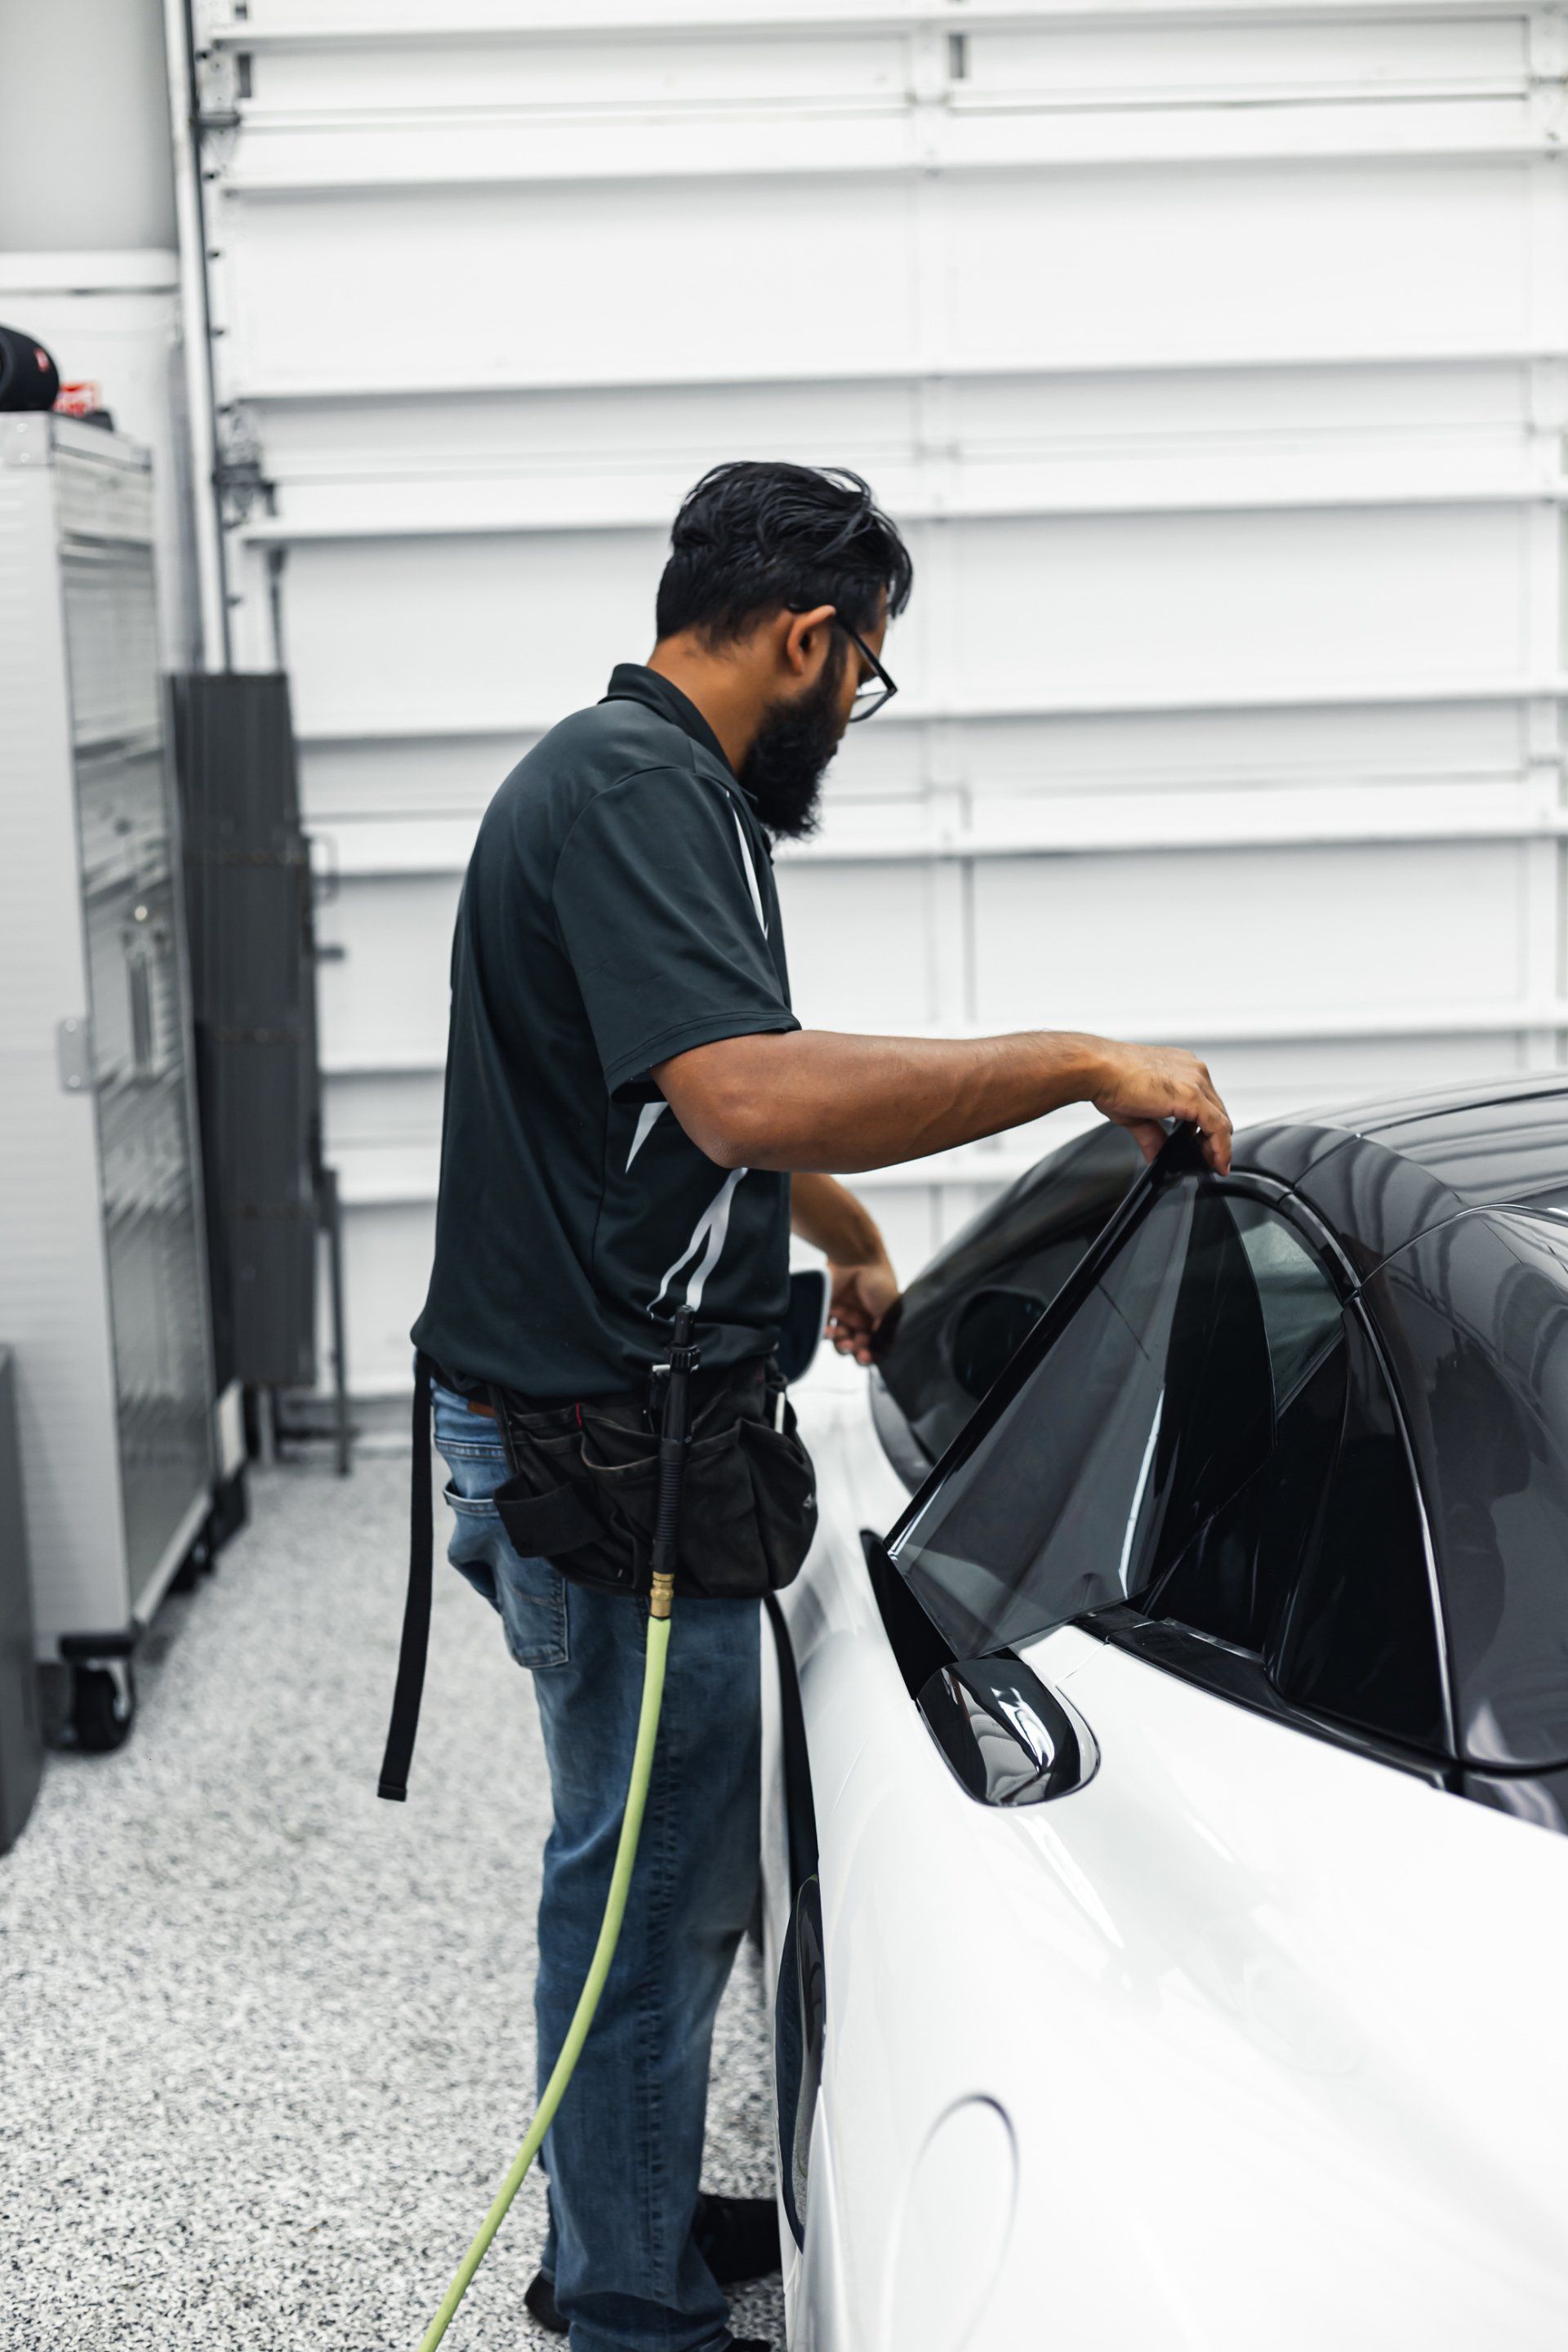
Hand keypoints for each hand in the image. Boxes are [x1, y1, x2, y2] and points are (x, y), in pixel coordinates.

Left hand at [826, 1255, 899, 1365]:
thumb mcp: (891, 1308)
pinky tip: (829, 1332)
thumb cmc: (878, 1281)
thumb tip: (883, 1352)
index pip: (875, 1347)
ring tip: (843, 1339)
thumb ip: (887, 1331)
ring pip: (840, 1341)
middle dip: (856, 1351)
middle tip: (856, 1348)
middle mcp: (861, 1320)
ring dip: (841, 1345)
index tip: (866, 1357)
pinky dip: (825, 1335)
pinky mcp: (827, 1309)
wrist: (855, 1257)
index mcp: (879, 1321)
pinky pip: (824, 1329)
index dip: (870, 1355)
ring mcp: (843, 1316)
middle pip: (857, 1346)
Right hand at [1087, 1039, 1232, 1172]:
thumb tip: (1156, 1156)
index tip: (1206, 1146)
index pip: (1206, 1101)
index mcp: (1182, 1068)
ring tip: (1215, 1164)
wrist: (1098, 1069)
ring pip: (1221, 1119)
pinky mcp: (1193, 1096)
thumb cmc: (1110, 1078)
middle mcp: (1193, 1071)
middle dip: (1215, 1139)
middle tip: (1211, 1160)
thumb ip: (1153, 1136)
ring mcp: (1195, 1081)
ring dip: (1220, 1145)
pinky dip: (1221, 1148)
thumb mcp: (1138, 1114)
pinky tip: (1217, 1162)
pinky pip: (1217, 1127)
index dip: (1208, 1127)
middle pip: (1217, 1110)